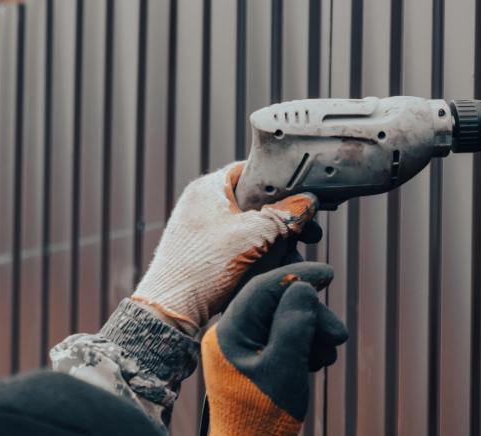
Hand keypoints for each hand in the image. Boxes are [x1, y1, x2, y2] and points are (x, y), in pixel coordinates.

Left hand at [132, 162, 321, 333]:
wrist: (171, 311)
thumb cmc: (204, 268)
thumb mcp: (255, 235)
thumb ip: (286, 215)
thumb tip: (308, 202)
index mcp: (209, 187)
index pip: (254, 169)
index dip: (282, 181)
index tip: (304, 195)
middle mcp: (204, 203)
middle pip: (257, 200)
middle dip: (285, 217)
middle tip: (309, 230)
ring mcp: (204, 228)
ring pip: (252, 225)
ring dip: (276, 238)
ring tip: (295, 253)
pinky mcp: (206, 251)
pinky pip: (242, 244)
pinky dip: (261, 252)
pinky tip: (277, 267)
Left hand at [202, 262, 347, 435]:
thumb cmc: (263, 417)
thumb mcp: (284, 367)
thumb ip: (294, 323)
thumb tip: (302, 287)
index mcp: (230, 333)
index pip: (263, 289)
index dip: (297, 276)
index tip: (328, 274)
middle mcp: (234, 336)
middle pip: (279, 305)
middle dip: (312, 316)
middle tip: (338, 335)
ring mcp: (244, 349)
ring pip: (286, 322)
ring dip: (313, 333)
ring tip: (327, 357)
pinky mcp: (257, 362)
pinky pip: (285, 340)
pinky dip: (306, 346)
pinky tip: (317, 363)